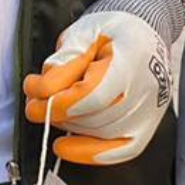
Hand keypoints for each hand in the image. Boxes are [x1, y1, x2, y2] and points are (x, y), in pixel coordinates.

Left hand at [23, 10, 173, 164]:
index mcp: (134, 58)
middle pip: (96, 116)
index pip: (94, 94)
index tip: (33, 91)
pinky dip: (90, 154)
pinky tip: (65, 146)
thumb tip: (43, 89)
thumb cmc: (113, 31)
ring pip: (102, 134)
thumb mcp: (85, 31)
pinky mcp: (147, 126)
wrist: (143, 33)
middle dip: (57, 111)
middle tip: (34, 101)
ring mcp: (150, 111)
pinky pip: (120, 151)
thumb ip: (65, 59)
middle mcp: (149, 89)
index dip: (59, 100)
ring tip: (51, 110)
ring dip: (69, 126)